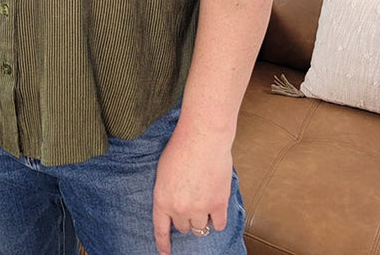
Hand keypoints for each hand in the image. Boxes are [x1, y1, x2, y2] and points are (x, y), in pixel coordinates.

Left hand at [152, 123, 232, 254]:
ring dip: (202, 218)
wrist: (203, 137)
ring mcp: (199, 209)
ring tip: (205, 199)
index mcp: (162, 199)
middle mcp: (179, 208)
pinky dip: (218, 219)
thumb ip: (168, 190)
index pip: (160, 229)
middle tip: (192, 201)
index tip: (165, 253)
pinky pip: (218, 225)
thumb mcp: (163, 170)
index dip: (163, 243)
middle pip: (183, 227)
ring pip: (200, 228)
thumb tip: (175, 202)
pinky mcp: (218, 205)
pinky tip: (217, 209)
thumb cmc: (182, 146)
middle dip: (186, 217)